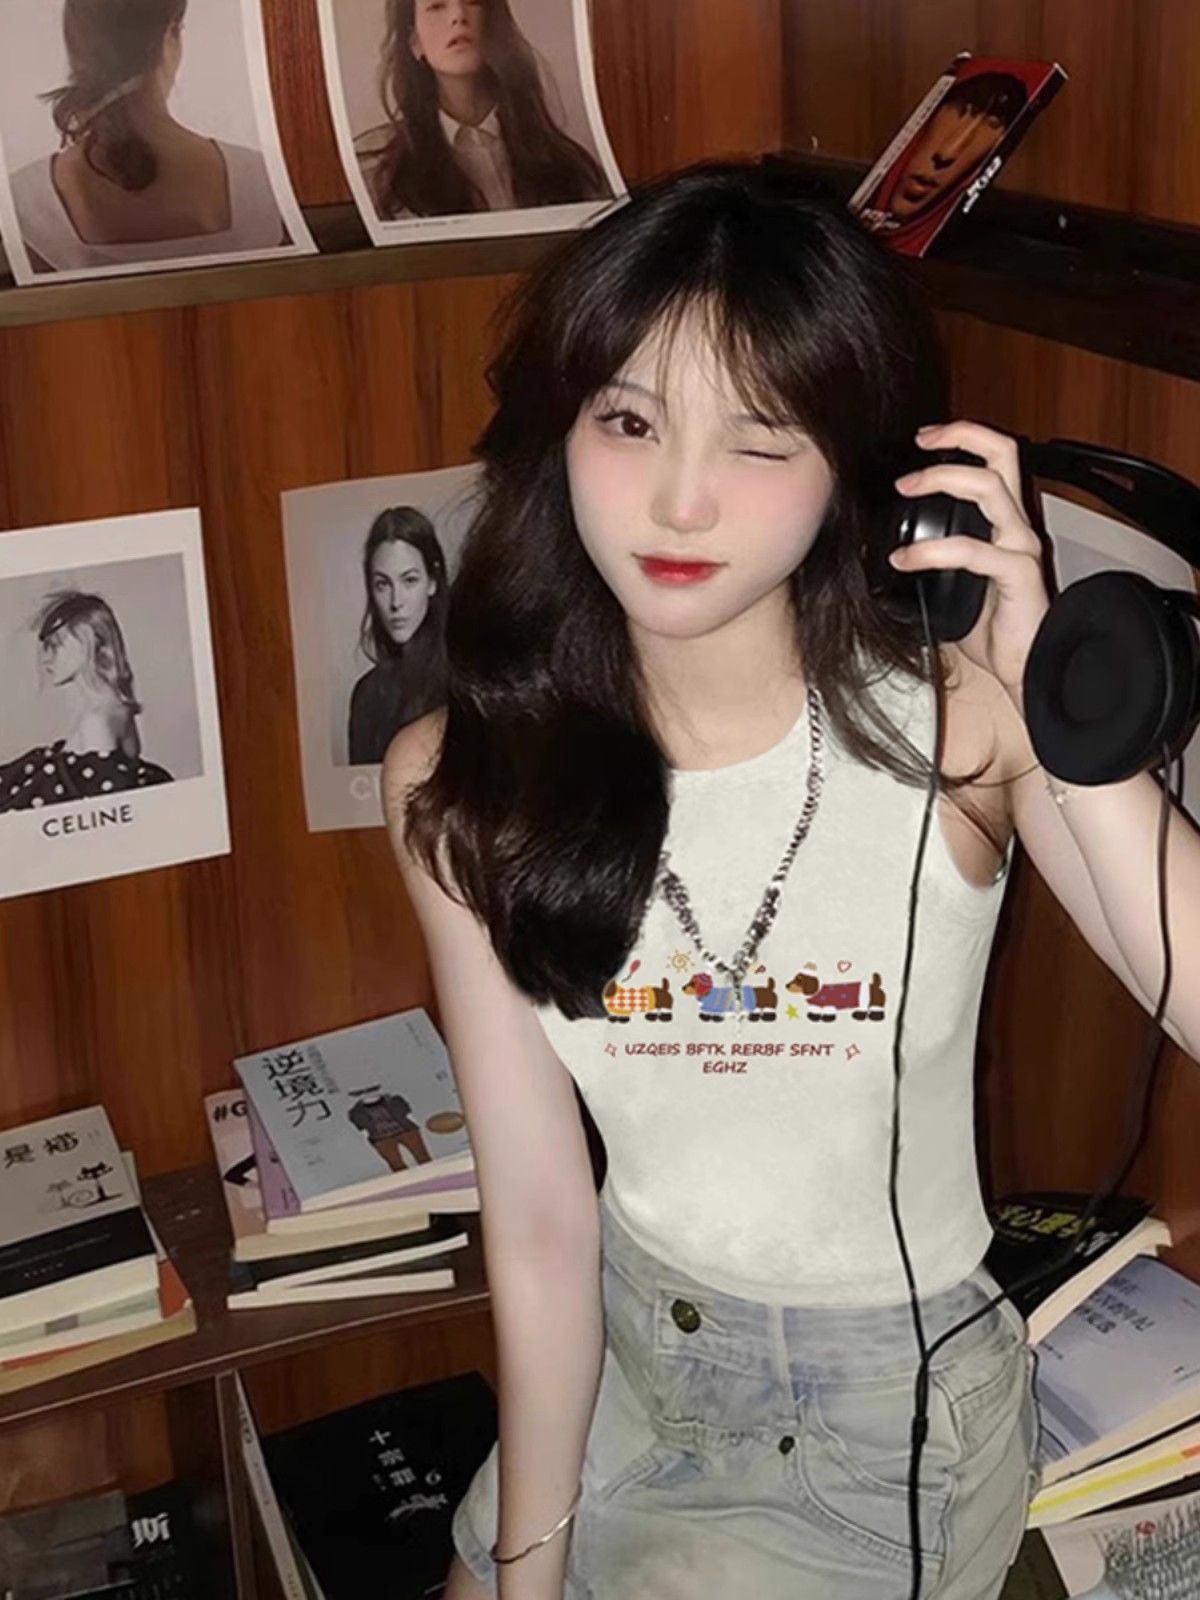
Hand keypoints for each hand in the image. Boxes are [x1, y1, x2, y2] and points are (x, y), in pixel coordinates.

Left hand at [888, 419, 1050, 695]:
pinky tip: (903, 560)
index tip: (924, 439)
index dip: (963, 437)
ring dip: (941, 479)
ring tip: (905, 489)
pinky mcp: (1017, 572)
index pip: (995, 460)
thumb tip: (886, 559)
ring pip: (989, 487)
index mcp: (1005, 523)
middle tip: (919, 444)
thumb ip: (934, 564)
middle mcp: (1018, 525)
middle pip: (1002, 454)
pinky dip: (930, 550)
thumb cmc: (998, 630)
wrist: (1030, 666)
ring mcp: (1020, 546)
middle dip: (960, 436)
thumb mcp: (955, 586)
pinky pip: (972, 550)